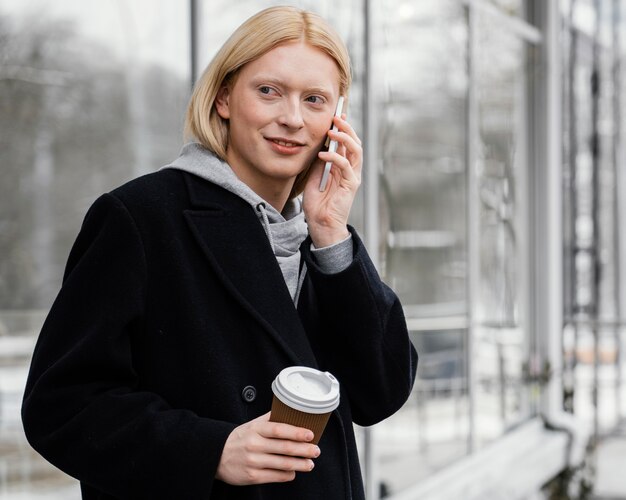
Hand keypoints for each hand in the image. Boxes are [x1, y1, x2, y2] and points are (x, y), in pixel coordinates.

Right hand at [216, 412, 320, 484]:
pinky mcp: (252, 476)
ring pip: (283, 464)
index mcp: (256, 429)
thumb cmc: (238, 439)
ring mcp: (253, 461)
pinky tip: (294, 472)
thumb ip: (269, 419)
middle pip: (285, 448)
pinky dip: (288, 475)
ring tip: (310, 464)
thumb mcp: (251, 425)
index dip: (297, 432)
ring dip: (300, 464)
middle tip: (316, 450)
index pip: (279, 429)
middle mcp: (255, 445)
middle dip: (304, 450)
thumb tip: (289, 410)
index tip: (310, 434)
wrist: (216, 456)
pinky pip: (275, 476)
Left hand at [302, 114, 362, 247]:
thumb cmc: (317, 204)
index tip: (337, 115)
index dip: (344, 128)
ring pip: (355, 151)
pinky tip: (323, 154)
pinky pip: (345, 167)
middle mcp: (351, 170)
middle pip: (355, 143)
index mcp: (343, 167)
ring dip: (344, 138)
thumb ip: (319, 162)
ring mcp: (352, 177)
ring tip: (332, 131)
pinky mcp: (350, 186)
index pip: (347, 143)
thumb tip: (319, 145)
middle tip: (336, 117)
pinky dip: (335, 157)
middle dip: (347, 128)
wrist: (321, 224)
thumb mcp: (314, 177)